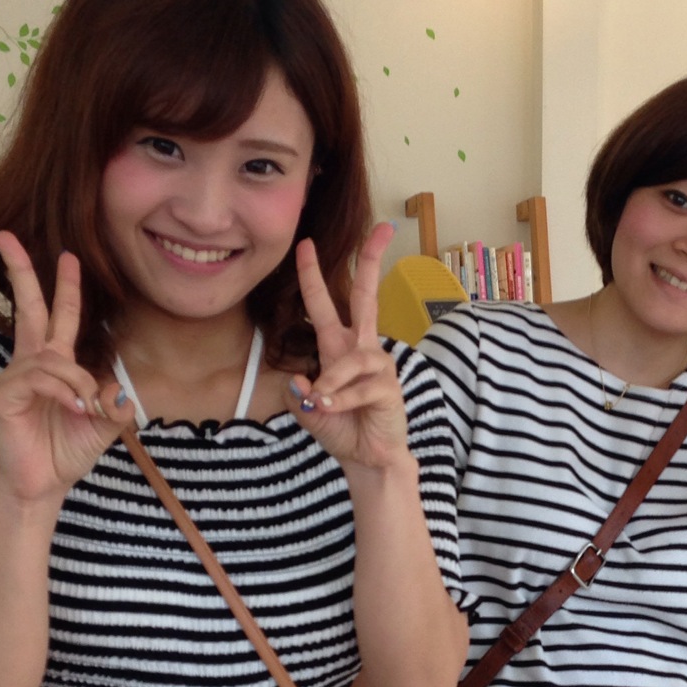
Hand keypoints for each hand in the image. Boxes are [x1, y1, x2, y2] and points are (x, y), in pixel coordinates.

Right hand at [0, 231, 132, 508]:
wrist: (43, 485)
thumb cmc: (66, 452)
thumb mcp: (104, 426)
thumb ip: (114, 405)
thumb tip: (117, 392)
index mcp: (52, 365)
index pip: (57, 316)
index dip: (64, 287)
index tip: (69, 257)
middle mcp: (29, 364)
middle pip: (27, 307)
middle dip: (20, 270)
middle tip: (6, 235)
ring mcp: (12, 378)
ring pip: (50, 357)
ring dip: (75, 380)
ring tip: (84, 408)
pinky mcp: (2, 395)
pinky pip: (38, 377)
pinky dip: (62, 391)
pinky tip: (72, 409)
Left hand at [289, 223, 410, 472]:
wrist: (368, 458)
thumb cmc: (341, 429)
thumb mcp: (308, 411)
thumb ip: (298, 394)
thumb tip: (300, 380)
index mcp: (339, 347)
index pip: (325, 303)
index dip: (313, 274)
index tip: (307, 244)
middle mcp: (361, 348)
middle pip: (366, 296)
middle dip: (372, 261)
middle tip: (383, 228)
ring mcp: (378, 365)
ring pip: (350, 358)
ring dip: (332, 382)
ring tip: (322, 404)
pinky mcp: (388, 386)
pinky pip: (359, 387)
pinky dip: (342, 400)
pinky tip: (332, 410)